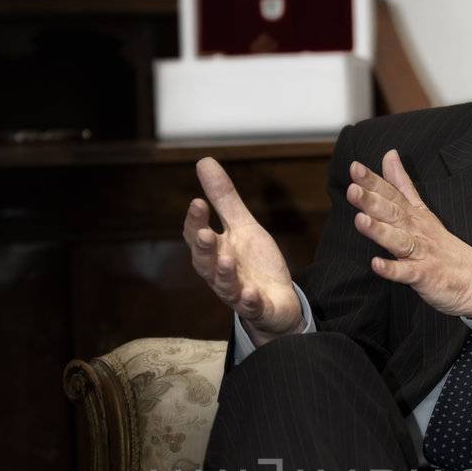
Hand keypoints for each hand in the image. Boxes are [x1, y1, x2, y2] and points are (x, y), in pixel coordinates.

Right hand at [183, 158, 302, 344]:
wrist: (276, 302)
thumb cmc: (254, 264)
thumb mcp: (242, 227)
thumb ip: (223, 199)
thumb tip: (204, 162)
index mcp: (215, 252)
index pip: (197, 235)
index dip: (195, 221)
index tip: (197, 202)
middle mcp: (220, 274)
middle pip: (205, 263)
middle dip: (204, 249)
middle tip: (205, 233)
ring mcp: (237, 293)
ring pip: (225, 286)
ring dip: (224, 274)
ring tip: (227, 260)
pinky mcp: (257, 308)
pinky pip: (250, 307)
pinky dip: (249, 301)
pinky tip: (251, 293)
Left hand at [348, 151, 471, 316]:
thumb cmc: (441, 244)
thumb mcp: (422, 209)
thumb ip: (402, 184)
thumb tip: (389, 155)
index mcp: (413, 214)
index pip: (391, 194)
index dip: (373, 182)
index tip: (355, 168)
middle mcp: (415, 230)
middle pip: (393, 213)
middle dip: (372, 202)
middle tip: (353, 190)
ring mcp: (421, 252)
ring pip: (398, 240)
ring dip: (380, 231)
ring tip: (360, 220)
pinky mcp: (424, 275)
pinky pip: (406, 272)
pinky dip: (392, 269)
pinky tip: (376, 264)